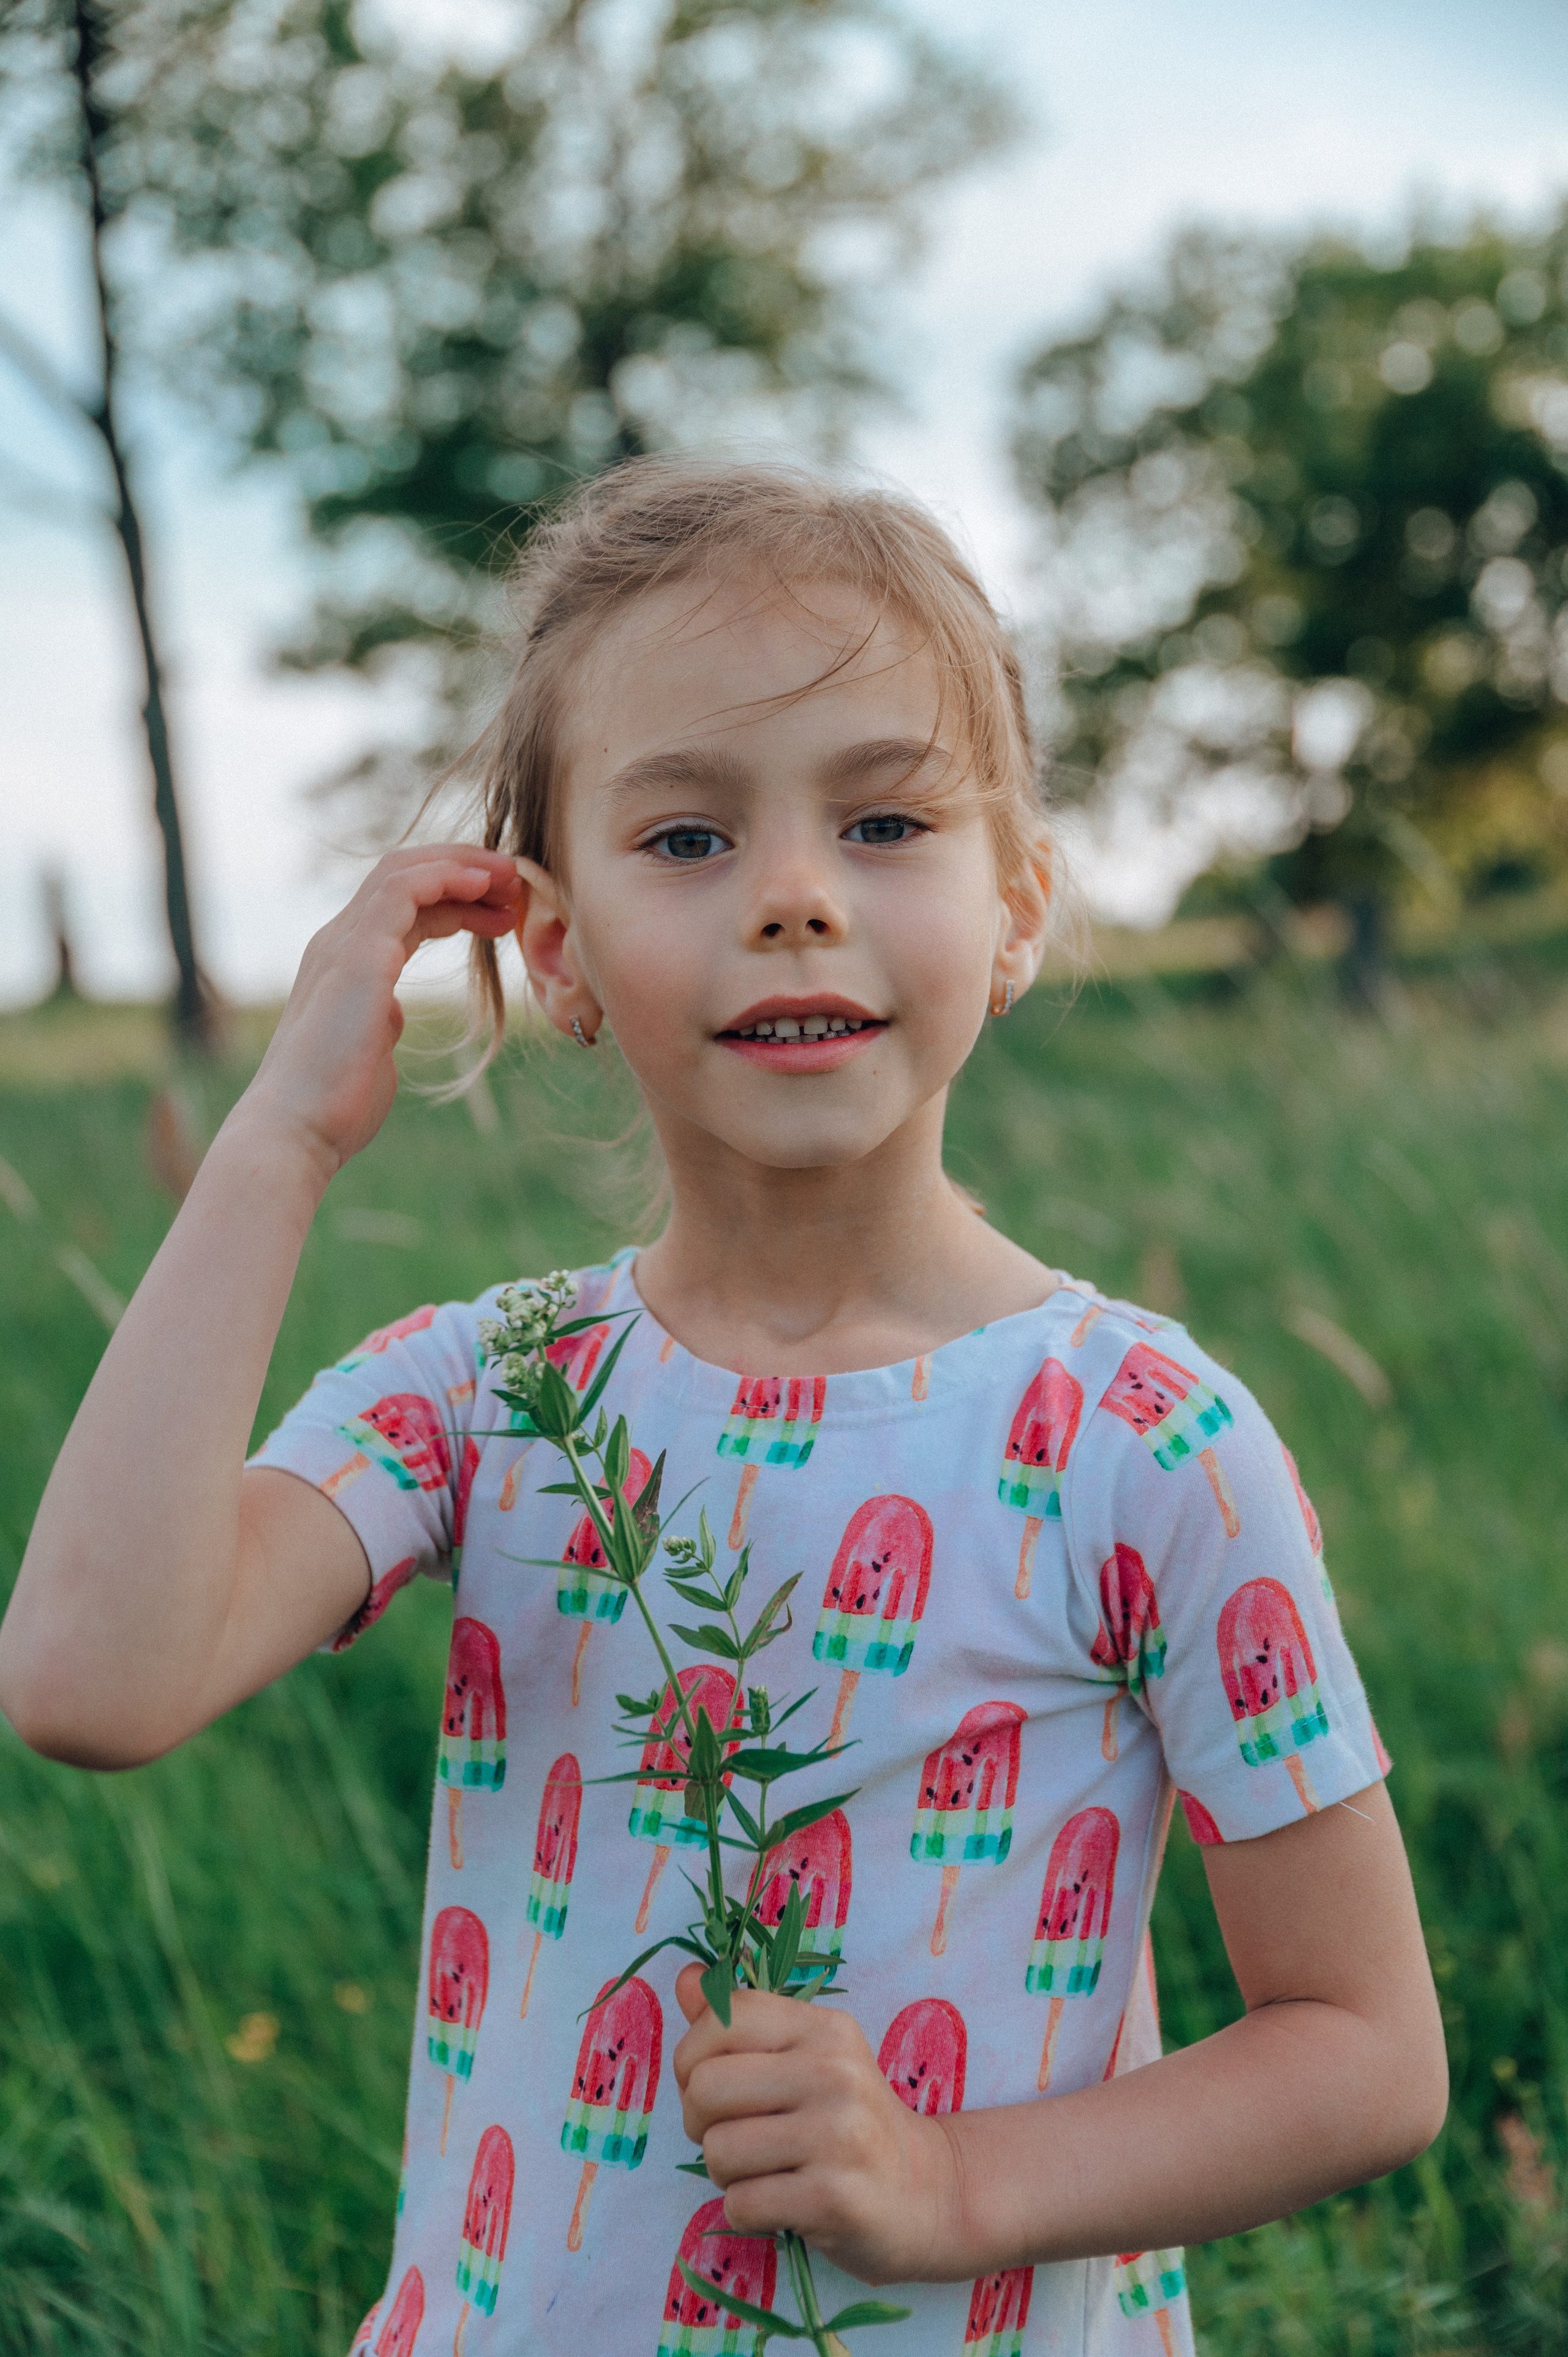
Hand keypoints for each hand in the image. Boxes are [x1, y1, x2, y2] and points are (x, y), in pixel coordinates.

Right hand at [239, 846, 520, 1177]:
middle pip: (403, 877)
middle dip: (461, 869)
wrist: (297, 1129)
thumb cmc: (335, 1105)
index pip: (402, 908)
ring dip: (461, 865)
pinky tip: (483, 883)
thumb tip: (394, 1016)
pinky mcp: (358, 953)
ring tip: (510, 876)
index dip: (454, 900)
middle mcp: (339, 942)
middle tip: (515, 881)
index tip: (501, 913)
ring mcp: (344, 943)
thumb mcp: (370, 1049)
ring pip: (402, 871)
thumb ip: (381, 1023)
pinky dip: (447, 875)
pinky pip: (403, 888)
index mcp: (345, 964)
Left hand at [673, 1963, 962, 2285]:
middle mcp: (833, 2072)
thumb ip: (742, 2021)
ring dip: (725, 2173)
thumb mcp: (807, 2056)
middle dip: (700, 2122)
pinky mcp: (835, 2198)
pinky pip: (741, 2203)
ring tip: (764, 2171)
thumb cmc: (848, 2120)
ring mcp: (838, 2135)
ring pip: (718, 2150)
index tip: (714, 2087)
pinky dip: (746, 2211)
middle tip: (734, 2136)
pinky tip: (782, 2203)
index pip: (725, 2016)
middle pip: (705, 2087)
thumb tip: (686, 1978)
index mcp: (823, 2028)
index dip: (693, 2055)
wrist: (925, 2190)